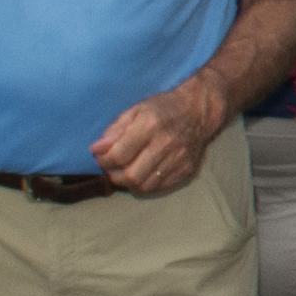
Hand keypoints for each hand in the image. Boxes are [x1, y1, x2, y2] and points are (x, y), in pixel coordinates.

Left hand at [83, 74, 226, 195]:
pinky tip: (141, 173)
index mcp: (150, 125)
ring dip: (128, 182)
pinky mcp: (186, 170)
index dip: (103, 160)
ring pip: (144, 186)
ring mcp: (178, 160)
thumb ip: (115, 130)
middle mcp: (166, 144)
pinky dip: (145, 184)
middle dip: (114, 175)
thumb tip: (97, 149)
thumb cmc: (163, 108)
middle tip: (111, 168)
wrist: (198, 110)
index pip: (119, 155)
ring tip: (124, 171)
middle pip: (131, 175)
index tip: (99, 156)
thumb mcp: (135, 110)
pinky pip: (159, 187)